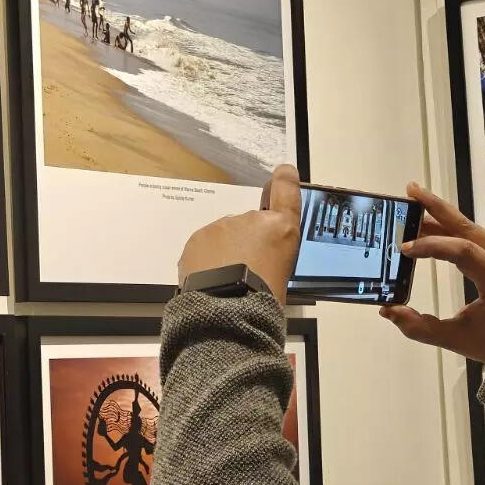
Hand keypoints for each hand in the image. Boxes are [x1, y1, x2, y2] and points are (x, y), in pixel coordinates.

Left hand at [176, 164, 300, 304]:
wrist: (226, 312)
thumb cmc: (263, 300)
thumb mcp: (282, 275)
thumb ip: (271, 253)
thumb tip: (257, 254)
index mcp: (281, 229)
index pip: (286, 191)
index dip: (284, 179)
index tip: (283, 172)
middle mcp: (252, 219)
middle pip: (251, 226)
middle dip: (248, 243)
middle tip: (247, 271)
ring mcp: (222, 226)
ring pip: (225, 236)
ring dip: (226, 252)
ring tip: (227, 281)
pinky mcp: (198, 237)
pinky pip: (206, 246)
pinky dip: (207, 259)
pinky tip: (211, 280)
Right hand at [380, 182, 484, 367]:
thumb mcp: (455, 339)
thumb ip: (419, 327)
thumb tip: (389, 311)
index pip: (463, 251)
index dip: (433, 246)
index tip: (406, 249)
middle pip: (468, 227)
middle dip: (437, 207)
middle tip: (411, 191)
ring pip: (471, 228)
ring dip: (442, 215)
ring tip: (415, 203)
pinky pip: (474, 238)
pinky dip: (452, 230)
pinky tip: (431, 226)